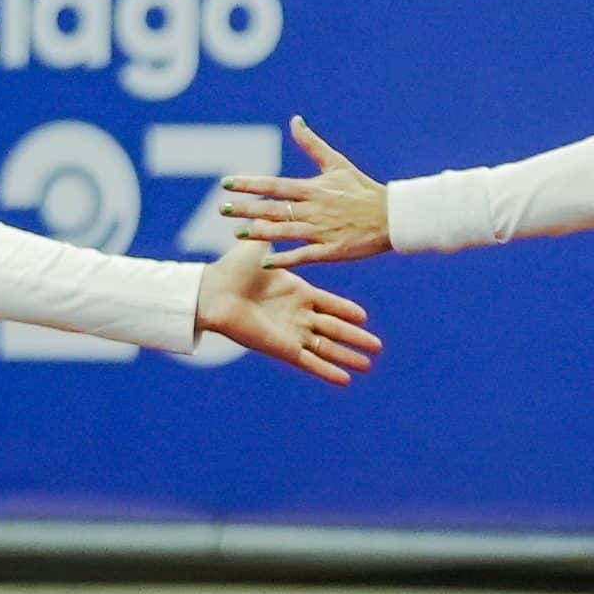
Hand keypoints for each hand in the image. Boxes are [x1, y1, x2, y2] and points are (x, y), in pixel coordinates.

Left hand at [196, 239, 380, 386]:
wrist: (216, 291)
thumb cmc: (234, 268)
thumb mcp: (263, 249)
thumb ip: (277, 235)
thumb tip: (278, 213)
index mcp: (296, 292)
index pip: (329, 304)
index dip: (346, 311)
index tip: (365, 317)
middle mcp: (296, 315)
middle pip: (333, 329)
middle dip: (355, 338)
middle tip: (377, 347)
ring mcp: (291, 333)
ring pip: (326, 347)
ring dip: (347, 357)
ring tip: (368, 366)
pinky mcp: (283, 348)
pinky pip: (310, 362)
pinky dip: (327, 371)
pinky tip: (345, 380)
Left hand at [218, 117, 390, 268]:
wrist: (392, 216)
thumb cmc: (363, 189)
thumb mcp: (338, 163)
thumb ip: (312, 144)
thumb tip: (294, 120)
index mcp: (313, 189)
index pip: (274, 185)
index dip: (249, 184)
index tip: (226, 183)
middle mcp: (314, 209)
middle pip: (273, 209)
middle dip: (246, 209)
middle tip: (221, 209)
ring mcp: (322, 231)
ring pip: (285, 231)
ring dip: (260, 232)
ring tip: (237, 233)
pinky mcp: (331, 250)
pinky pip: (304, 255)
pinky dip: (286, 257)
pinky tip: (266, 261)